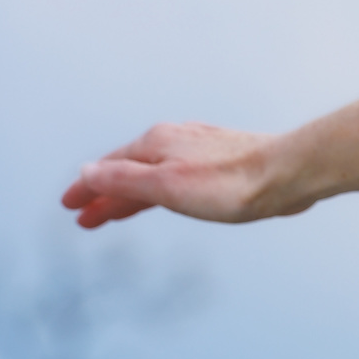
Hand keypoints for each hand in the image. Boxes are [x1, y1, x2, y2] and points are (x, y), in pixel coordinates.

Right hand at [61, 99, 358, 229]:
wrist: (290, 173)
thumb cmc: (231, 183)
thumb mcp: (166, 186)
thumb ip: (125, 179)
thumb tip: (88, 171)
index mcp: (158, 144)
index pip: (109, 167)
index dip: (86, 188)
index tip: (68, 205)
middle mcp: (177, 140)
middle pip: (129, 170)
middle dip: (105, 194)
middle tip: (84, 218)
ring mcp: (201, 150)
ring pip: (153, 174)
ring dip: (129, 194)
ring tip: (112, 215)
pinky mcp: (223, 163)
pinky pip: (176, 178)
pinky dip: (158, 191)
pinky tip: (164, 198)